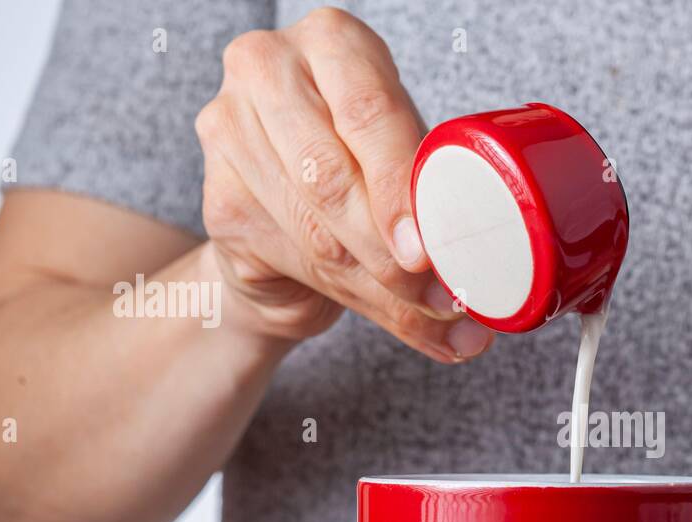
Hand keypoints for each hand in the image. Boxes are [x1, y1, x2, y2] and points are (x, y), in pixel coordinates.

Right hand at [194, 7, 491, 361]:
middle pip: (331, 176)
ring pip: (314, 230)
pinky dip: (346, 294)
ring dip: (376, 283)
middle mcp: (269, 70)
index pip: (368, 113)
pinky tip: (377, 303)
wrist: (292, 209)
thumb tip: (474, 289)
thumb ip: (430, 205)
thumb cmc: (363, 168)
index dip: (399, 188)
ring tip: (422, 307)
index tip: (425, 250)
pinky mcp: (217, 199)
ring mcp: (230, 130)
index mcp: (334, 43)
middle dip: (389, 251)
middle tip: (434, 293)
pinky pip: (292, 258)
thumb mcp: (405, 163)